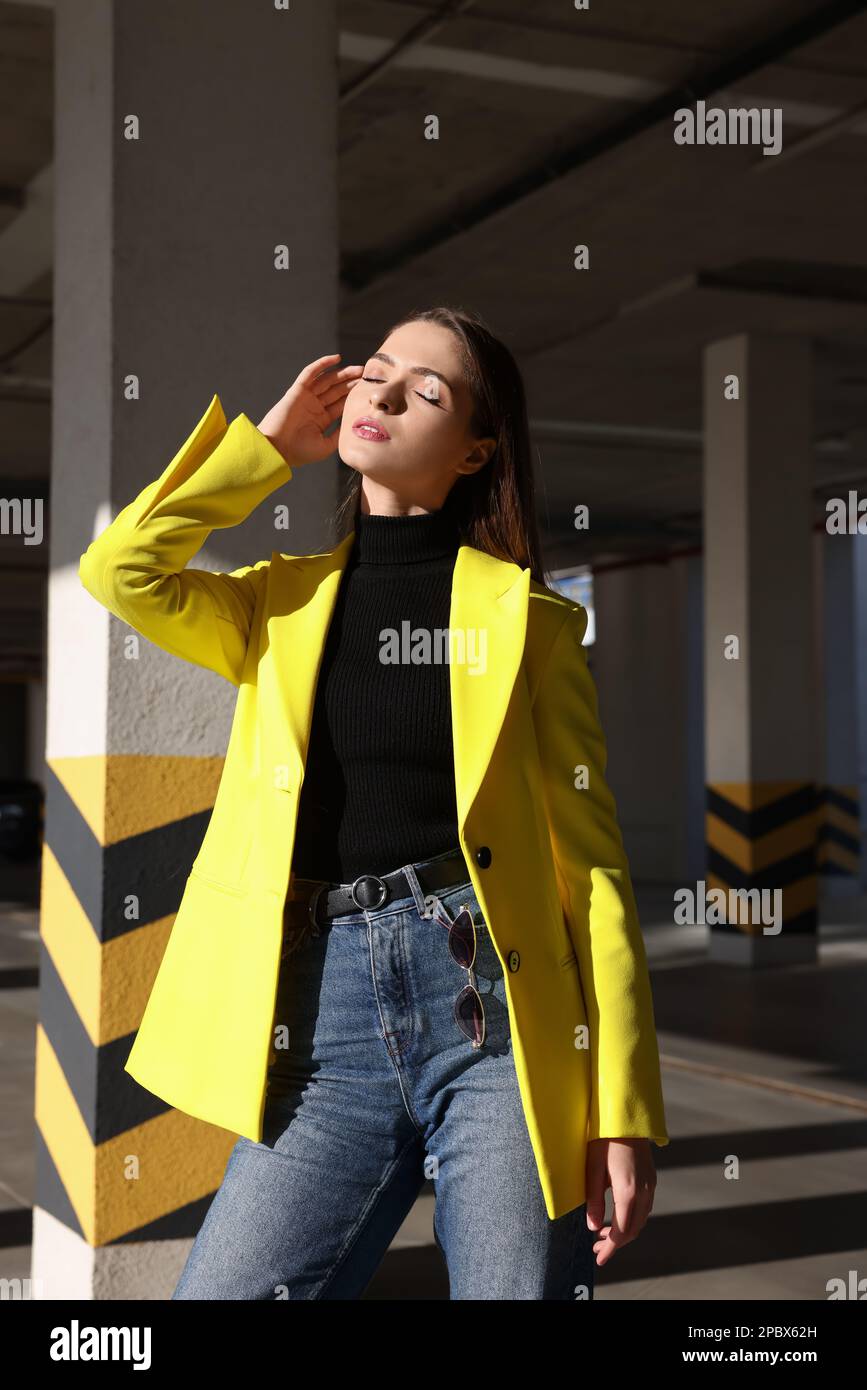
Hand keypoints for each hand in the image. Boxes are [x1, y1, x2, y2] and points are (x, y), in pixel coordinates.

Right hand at [257, 353, 362, 466]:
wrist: (277, 450)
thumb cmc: (299, 452)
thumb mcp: (326, 446)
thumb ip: (339, 434)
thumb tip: (353, 424)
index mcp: (321, 419)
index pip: (340, 403)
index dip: (353, 395)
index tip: (368, 390)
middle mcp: (314, 406)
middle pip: (336, 390)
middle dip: (351, 382)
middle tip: (367, 375)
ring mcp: (306, 397)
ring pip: (327, 380)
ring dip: (342, 373)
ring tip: (358, 369)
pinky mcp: (297, 391)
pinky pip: (310, 373)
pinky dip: (322, 364)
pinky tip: (336, 358)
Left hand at [585, 1137, 655, 1265]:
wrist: (625, 1115)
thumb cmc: (604, 1138)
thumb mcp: (592, 1168)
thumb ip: (594, 1200)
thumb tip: (592, 1227)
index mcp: (629, 1191)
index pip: (622, 1231)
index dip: (611, 1248)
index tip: (599, 1258)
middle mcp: (644, 1191)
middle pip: (634, 1229)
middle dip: (616, 1242)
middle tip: (597, 1248)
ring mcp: (650, 1184)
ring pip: (641, 1219)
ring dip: (624, 1231)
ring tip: (603, 1234)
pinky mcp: (651, 1177)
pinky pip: (644, 1207)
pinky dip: (632, 1218)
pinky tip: (617, 1216)